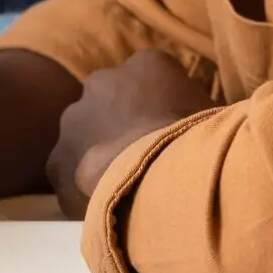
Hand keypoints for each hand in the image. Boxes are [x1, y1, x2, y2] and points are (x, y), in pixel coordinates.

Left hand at [46, 48, 213, 218]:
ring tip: (123, 186)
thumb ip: (197, 110)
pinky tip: (105, 207)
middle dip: (118, 126)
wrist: (163, 179)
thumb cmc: (200, 145)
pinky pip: (69, 176)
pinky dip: (82, 189)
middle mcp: (102, 83)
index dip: (158, 108)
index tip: (167, 132)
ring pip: (83, 137)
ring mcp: (74, 121)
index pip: (148, 79)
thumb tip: (199, 123)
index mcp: (147, 65)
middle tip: (141, 158)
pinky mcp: (57, 162)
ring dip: (97, 155)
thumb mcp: (215, 115)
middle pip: (108, 103)